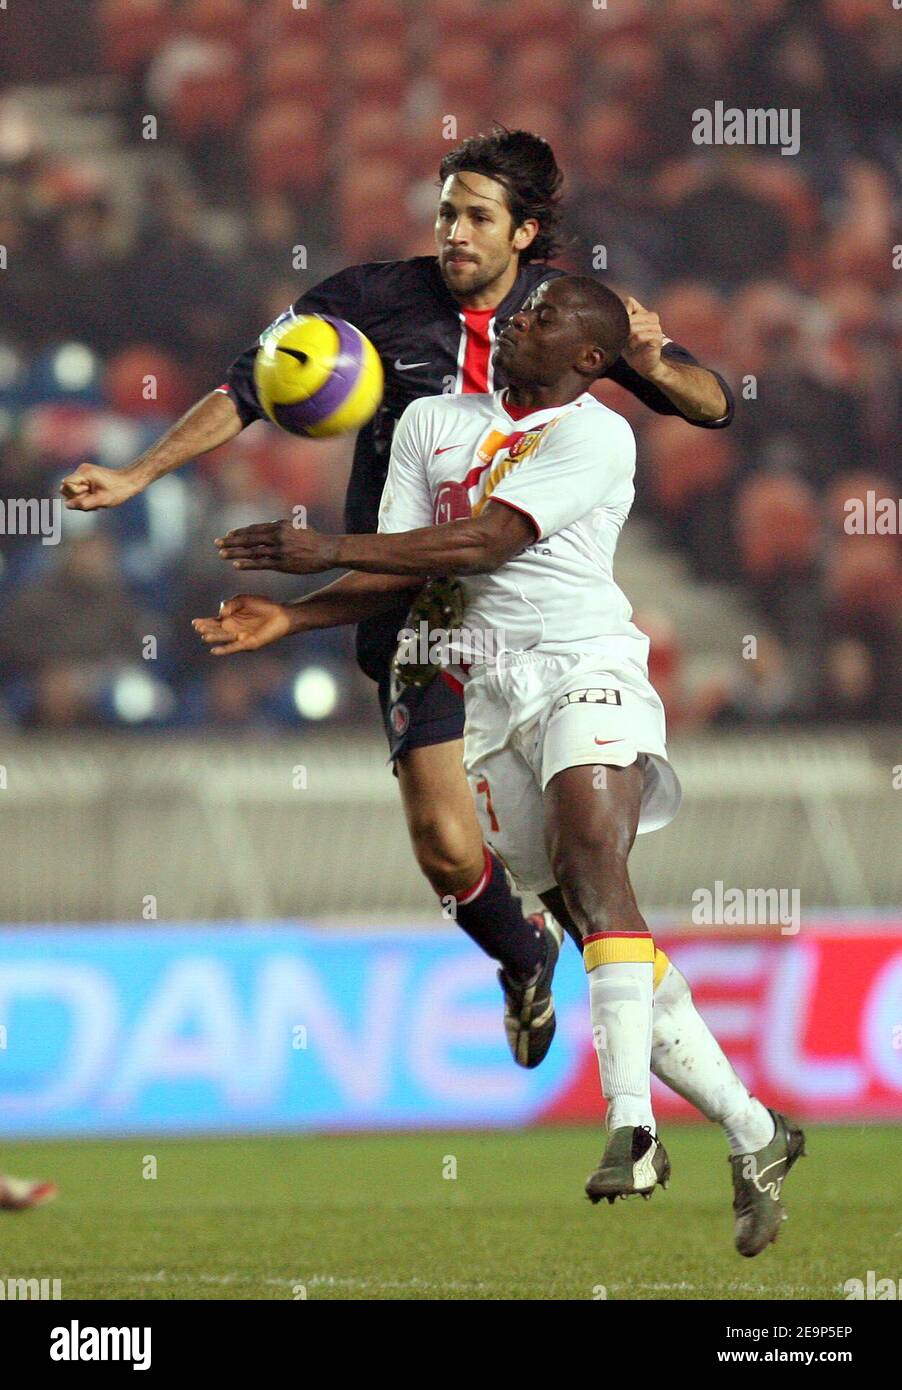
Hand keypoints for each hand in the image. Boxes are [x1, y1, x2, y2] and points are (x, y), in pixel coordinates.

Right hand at [60, 463, 142, 509]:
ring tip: (96, 501)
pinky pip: (79, 490)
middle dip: (78, 498)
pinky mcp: (87, 478)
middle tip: (93, 501)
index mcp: (84, 473)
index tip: (88, 496)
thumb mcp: (101, 500)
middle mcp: (82, 470)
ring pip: (72, 491)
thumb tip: (67, 505)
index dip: (74, 494)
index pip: (66, 485)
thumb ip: (83, 503)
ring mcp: (84, 473)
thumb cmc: (118, 491)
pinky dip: (86, 497)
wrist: (129, 482)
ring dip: (82, 499)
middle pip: (66, 488)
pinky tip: (97, 499)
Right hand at [192, 594, 293, 654]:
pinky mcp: (248, 643)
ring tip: (204, 636)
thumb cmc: (263, 605)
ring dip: (214, 638)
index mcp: (230, 619)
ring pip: (223, 638)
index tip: (194, 622)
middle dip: (207, 629)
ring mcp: (240, 637)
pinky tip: (214, 651)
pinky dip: (224, 650)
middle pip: (216, 630)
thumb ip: (230, 604)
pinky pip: (233, 647)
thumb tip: (220, 614)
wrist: (281, 614)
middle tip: (198, 627)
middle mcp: (233, 629)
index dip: (204, 622)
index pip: (213, 622)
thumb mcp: (243, 600)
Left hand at [215, 519, 339, 573]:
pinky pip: (261, 564)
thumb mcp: (296, 526)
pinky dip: (247, 564)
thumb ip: (280, 527)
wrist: (328, 550)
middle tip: (217, 543)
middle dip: (231, 541)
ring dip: (235, 553)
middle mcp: (277, 536)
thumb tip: (268, 527)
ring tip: (221, 554)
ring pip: (252, 552)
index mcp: (279, 526)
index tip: (228, 535)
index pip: (254, 529)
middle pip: (249, 539)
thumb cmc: (313, 539)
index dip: (239, 533)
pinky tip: (236, 564)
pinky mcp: (282, 564)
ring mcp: (279, 551)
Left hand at [620, 296, 667, 378]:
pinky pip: (641, 337)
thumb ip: (620, 321)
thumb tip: (609, 314)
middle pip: (631, 318)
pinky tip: (634, 348)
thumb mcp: (622, 332)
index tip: (618, 325)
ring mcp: (657, 327)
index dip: (622, 313)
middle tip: (623, 340)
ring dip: (628, 339)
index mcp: (644, 312)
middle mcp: (652, 317)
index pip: (630, 302)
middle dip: (623, 330)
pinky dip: (634, 344)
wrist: (642, 364)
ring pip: (635, 329)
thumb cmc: (630, 347)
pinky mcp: (658, 338)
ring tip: (629, 345)